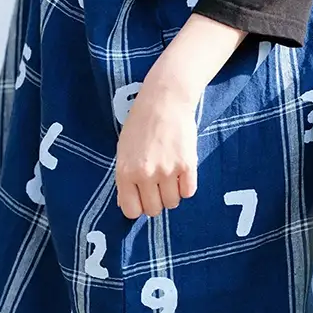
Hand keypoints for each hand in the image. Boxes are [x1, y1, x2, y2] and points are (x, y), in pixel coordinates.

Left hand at [116, 76, 198, 218]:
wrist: (165, 100)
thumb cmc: (141, 124)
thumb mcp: (123, 151)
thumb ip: (125, 180)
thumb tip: (127, 205)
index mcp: (125, 173)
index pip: (132, 211)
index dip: (138, 207)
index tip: (142, 198)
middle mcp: (145, 175)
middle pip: (154, 210)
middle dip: (156, 202)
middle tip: (158, 186)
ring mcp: (168, 171)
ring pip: (173, 203)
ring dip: (172, 194)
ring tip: (170, 176)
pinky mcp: (187, 165)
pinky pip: (189, 192)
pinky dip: (186, 186)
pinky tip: (181, 172)